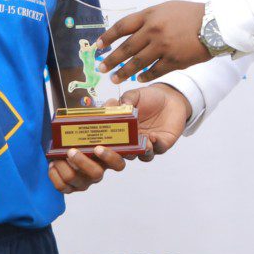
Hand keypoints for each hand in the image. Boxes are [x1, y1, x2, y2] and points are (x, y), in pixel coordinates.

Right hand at [47, 85, 190, 194]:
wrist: (172, 97)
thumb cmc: (148, 98)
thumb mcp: (132, 95)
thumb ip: (121, 101)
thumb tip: (107, 106)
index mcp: (119, 132)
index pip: (102, 144)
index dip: (91, 149)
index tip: (80, 146)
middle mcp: (130, 142)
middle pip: (116, 157)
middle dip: (106, 156)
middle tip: (98, 149)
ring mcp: (144, 145)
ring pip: (137, 156)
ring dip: (134, 152)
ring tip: (133, 143)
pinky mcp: (161, 145)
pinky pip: (156, 150)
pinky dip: (153, 146)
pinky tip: (151, 138)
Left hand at [96, 1, 207, 82]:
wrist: (215, 23)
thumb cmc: (190, 15)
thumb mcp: (165, 9)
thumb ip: (148, 19)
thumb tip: (130, 32)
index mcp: (150, 15)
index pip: (122, 27)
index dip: (107, 37)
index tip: (98, 46)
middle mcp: (154, 31)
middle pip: (126, 48)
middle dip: (111, 59)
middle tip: (101, 68)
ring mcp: (163, 47)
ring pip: (137, 63)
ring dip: (124, 71)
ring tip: (115, 78)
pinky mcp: (174, 60)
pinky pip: (154, 71)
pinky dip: (145, 76)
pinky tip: (139, 79)